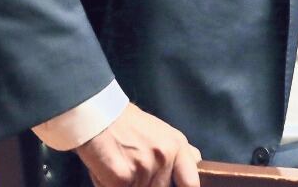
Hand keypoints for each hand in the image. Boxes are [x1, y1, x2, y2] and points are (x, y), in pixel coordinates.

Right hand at [75, 103, 201, 186]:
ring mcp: (145, 168)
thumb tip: (197, 163)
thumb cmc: (130, 126)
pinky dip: (112, 186)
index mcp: (177, 146)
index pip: (191, 182)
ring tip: (122, 167)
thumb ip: (179, 152)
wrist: (101, 117)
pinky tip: (110, 173)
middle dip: (148, 185)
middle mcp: (165, 157)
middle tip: (136, 170)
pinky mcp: (124, 178)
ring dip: (130, 184)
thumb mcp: (163, 133)